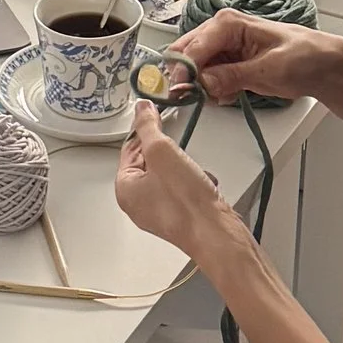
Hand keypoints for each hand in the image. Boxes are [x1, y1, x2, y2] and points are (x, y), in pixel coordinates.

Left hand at [114, 103, 236, 258]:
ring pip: (171, 173)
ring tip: (192, 175)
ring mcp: (160, 211)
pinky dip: (196, 182)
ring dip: (185, 167)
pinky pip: (185, 187)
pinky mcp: (181, 215)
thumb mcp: (162, 151)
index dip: (144, 131)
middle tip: (179, 155)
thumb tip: (141, 109)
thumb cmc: (186, 203)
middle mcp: (139, 203)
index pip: (129, 149)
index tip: (155, 115)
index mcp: (125, 190)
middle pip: (150, 161)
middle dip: (170, 154)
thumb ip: (148, 127)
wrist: (217, 233)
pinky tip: (202, 187)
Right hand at [172, 10, 338, 107]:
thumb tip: (203, 83)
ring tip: (224, 96)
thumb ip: (234, 75)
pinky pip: (207, 79)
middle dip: (188, 79)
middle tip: (194, 98)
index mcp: (229, 23)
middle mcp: (220, 32)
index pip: (193, 47)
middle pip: (186, 55)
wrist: (323, 65)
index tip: (179, 93)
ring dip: (201, 87)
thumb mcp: (270, 68)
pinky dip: (212, 91)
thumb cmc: (305, 56)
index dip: (183, 71)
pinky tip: (230, 95)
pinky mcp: (227, 65)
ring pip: (194, 70)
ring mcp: (222, 49)